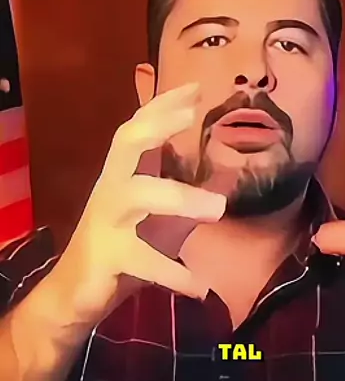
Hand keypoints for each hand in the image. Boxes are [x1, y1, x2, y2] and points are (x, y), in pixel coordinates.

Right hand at [50, 82, 225, 325]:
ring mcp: (108, 221)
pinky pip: (144, 261)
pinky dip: (175, 273)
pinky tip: (201, 287)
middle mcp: (113, 189)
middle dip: (157, 124)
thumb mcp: (164, 218)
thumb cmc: (125, 246)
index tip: (194, 87)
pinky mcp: (108, 257)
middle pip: (126, 143)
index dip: (163, 106)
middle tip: (192, 114)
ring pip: (140, 196)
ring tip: (220, 208)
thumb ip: (190, 193)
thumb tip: (231, 172)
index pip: (140, 128)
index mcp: (125, 175)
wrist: (76, 294)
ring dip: (182, 198)